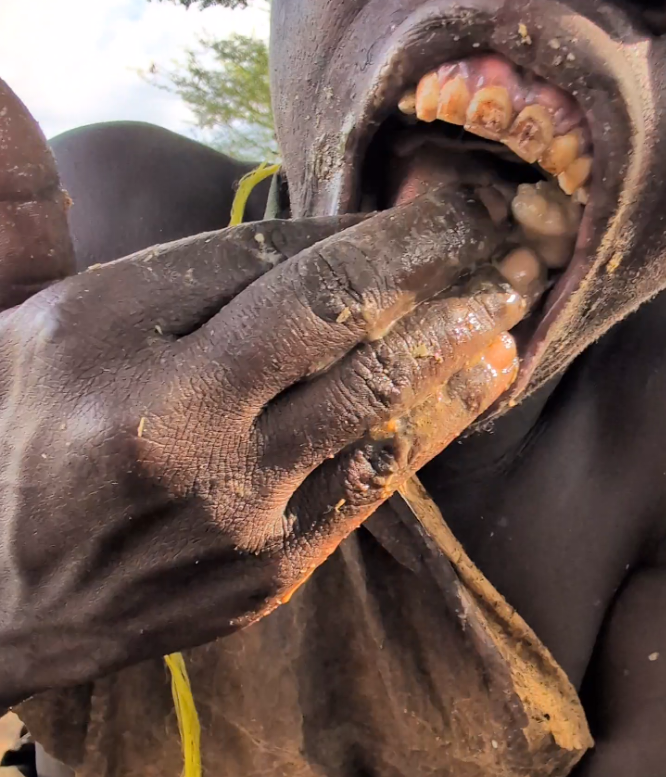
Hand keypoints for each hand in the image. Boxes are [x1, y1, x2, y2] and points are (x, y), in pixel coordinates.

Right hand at [0, 78, 522, 708]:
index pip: (266, 258)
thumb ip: (172, 264)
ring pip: (377, 399)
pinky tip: (482, 379)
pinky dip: (437, 419)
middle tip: (488, 225)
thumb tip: (296, 218)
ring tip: (506, 296)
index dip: (360, 227)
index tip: (421, 206)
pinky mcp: (268, 570)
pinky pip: (375, 478)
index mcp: (111, 342)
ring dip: (455, 338)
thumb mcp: (67, 323)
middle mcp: (176, 425)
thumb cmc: (25, 433)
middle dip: (427, 261)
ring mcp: (231, 507)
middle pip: (334, 317)